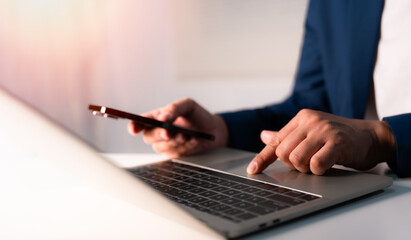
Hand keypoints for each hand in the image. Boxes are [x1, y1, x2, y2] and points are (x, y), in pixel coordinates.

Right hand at [128, 98, 228, 156]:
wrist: (214, 130)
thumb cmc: (198, 115)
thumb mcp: (188, 105)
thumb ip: (174, 108)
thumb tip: (162, 117)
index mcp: (157, 117)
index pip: (140, 122)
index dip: (134, 126)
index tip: (134, 129)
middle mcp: (158, 131)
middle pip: (148, 137)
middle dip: (158, 135)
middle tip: (168, 132)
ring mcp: (166, 144)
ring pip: (161, 147)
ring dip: (175, 142)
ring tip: (187, 135)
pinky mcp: (175, 154)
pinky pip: (175, 153)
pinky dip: (185, 147)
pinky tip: (194, 140)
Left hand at [247, 109, 395, 174]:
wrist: (370, 136)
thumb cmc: (338, 137)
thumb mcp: (311, 132)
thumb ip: (288, 135)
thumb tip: (263, 135)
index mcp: (301, 118)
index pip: (275, 141)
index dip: (262, 158)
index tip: (252, 171)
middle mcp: (310, 121)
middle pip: (283, 153)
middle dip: (292, 165)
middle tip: (307, 163)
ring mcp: (324, 130)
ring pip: (296, 159)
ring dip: (306, 169)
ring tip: (317, 164)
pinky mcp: (337, 142)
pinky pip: (316, 164)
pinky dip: (319, 171)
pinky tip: (327, 166)